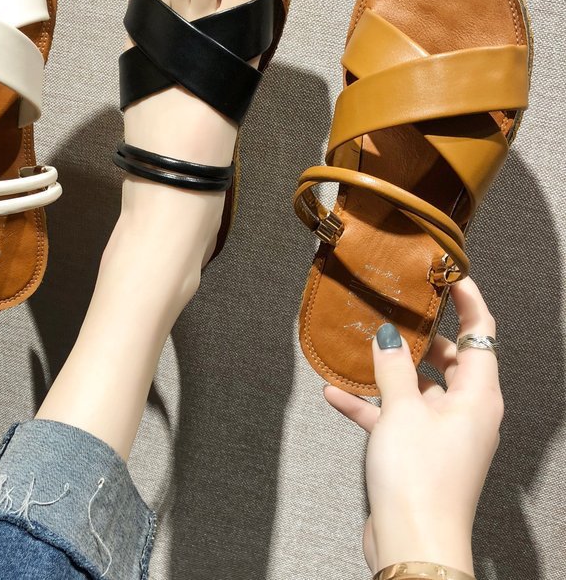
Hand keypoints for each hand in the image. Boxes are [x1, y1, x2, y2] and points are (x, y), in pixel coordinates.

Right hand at [325, 278, 501, 575]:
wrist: (412, 541)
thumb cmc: (420, 477)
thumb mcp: (403, 410)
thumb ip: (394, 367)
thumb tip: (388, 334)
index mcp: (478, 396)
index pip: (480, 334)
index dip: (467, 301)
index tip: (446, 275)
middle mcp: (467, 411)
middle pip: (450, 358)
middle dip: (421, 335)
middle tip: (395, 308)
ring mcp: (443, 432)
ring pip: (418, 387)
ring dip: (389, 371)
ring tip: (359, 347)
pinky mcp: (420, 451)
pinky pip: (396, 416)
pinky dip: (371, 404)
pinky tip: (336, 394)